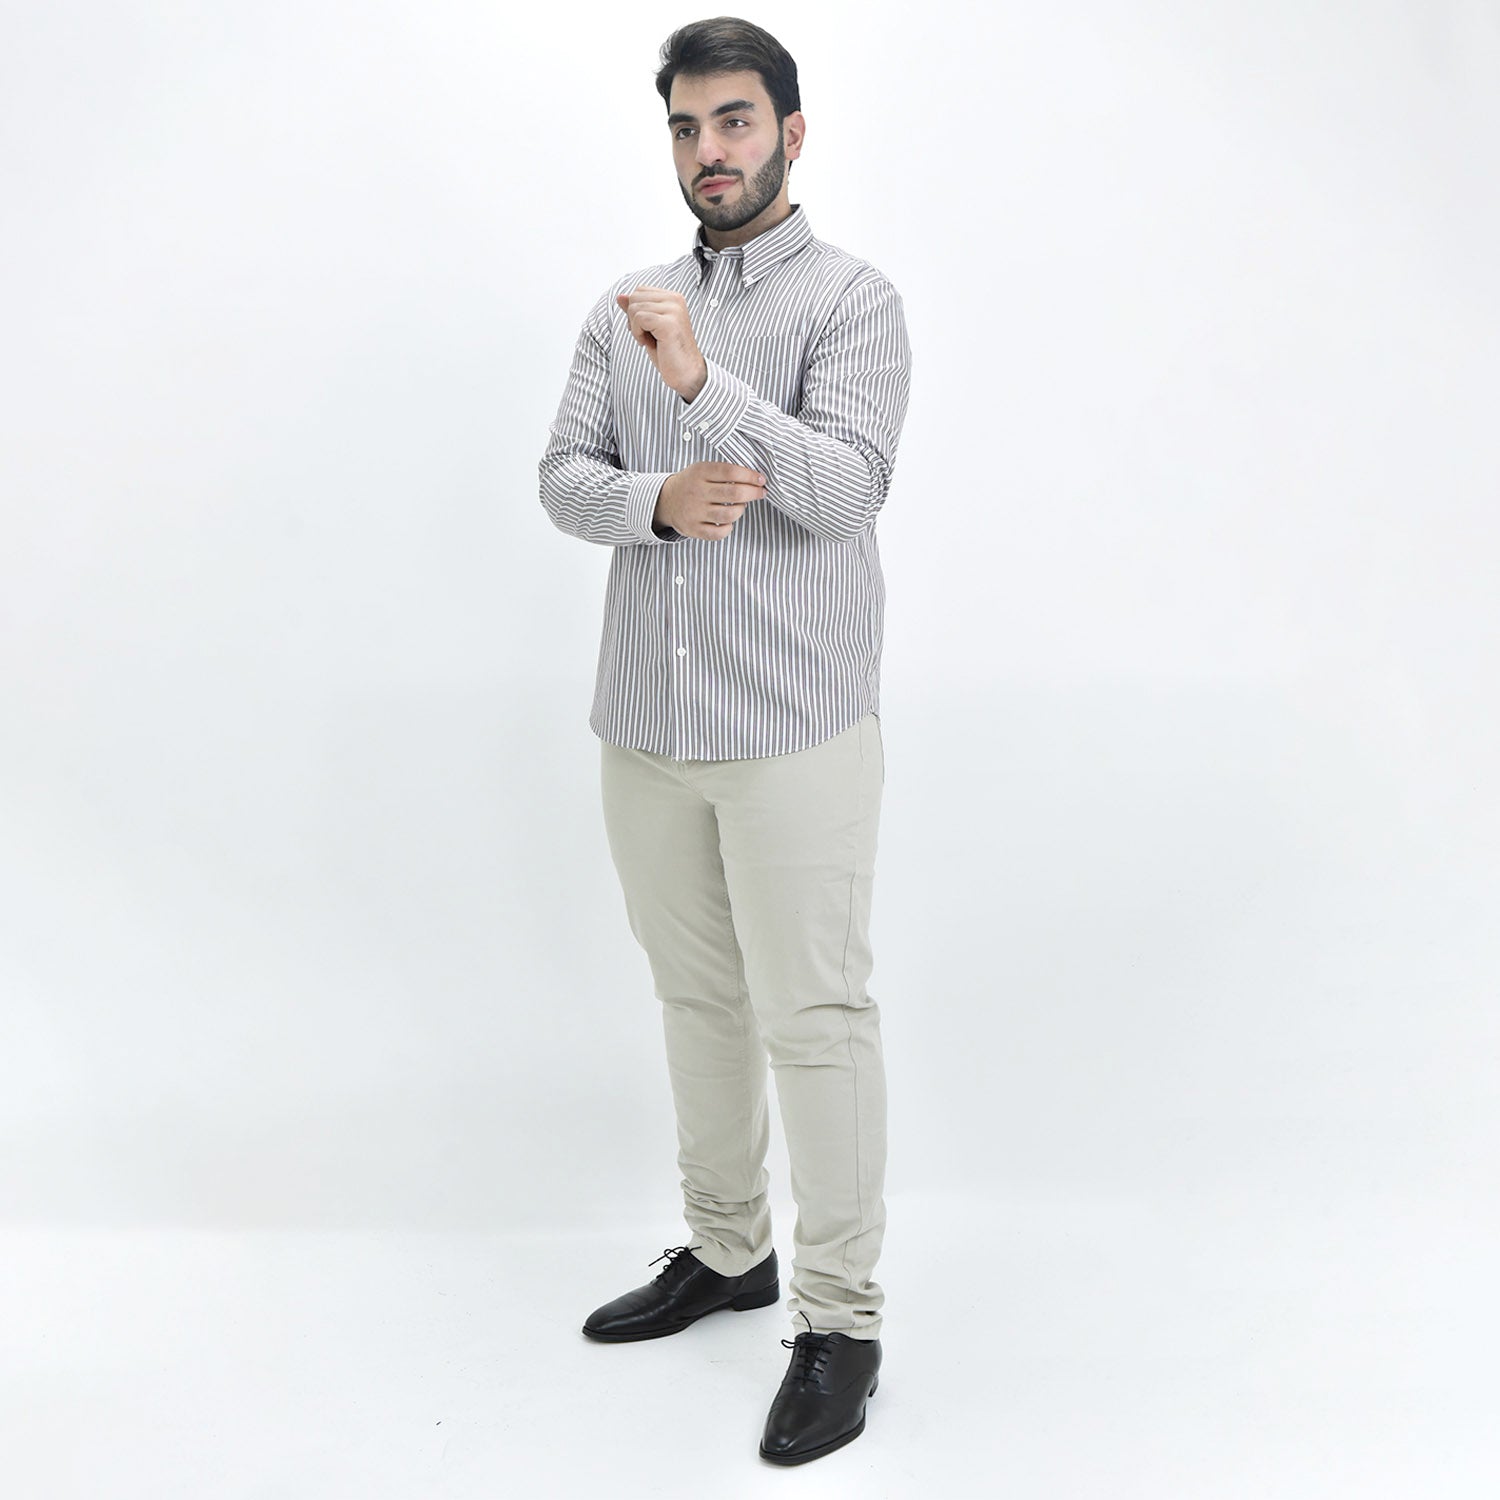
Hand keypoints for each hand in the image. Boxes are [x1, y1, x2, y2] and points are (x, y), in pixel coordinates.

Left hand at [616, 286, 707, 400]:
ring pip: (634, 308)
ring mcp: (673, 310)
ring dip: (635, 328)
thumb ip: (636, 310)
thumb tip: (619, 296)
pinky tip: (648, 343)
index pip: (639, 291)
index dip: (635, 310)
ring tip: (649, 340)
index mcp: (673, 298)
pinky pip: (639, 319)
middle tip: (646, 336)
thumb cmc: (668, 352)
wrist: (686, 373)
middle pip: (635, 297)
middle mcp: (675, 300)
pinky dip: (638, 334)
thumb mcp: (647, 328)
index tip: (646, 329)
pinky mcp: (669, 323)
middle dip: (633, 318)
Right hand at [655, 462, 765, 539]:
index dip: (750, 476)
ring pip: (730, 514)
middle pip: (735, 493)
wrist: (666, 500)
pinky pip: (719, 533)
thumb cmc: (692, 484)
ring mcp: (694, 512)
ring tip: (740, 506)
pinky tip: (728, 521)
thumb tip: (755, 479)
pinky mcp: (694, 529)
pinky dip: (729, 527)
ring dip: (741, 510)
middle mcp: (697, 492)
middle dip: (754, 493)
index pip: (731, 472)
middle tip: (760, 493)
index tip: (761, 480)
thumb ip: (725, 472)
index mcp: (700, 472)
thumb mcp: (703, 469)